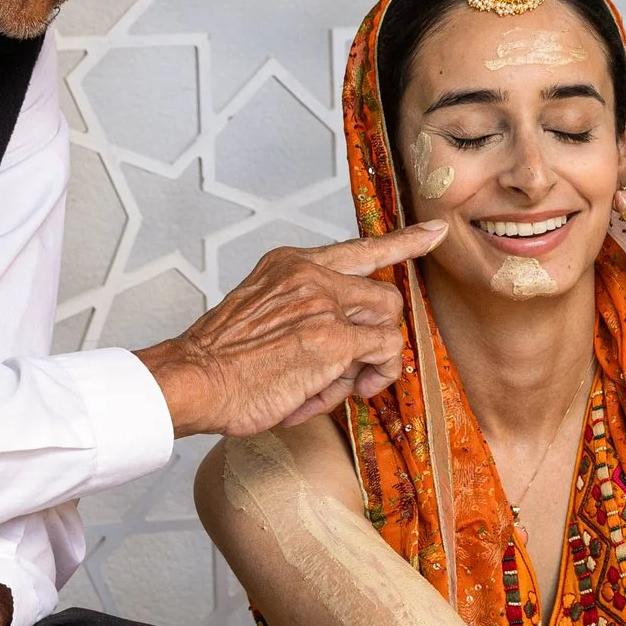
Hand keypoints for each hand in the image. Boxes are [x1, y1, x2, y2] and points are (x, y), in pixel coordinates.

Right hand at [136, 223, 445, 436]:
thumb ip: (310, 314)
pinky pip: (383, 353)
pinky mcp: (332, 338)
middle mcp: (310, 274)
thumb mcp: (264, 314)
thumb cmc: (222, 362)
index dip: (403, 243)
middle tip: (358, 370)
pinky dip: (372, 378)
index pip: (358, 248)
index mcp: (291, 264)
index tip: (433, 232)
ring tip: (340, 386)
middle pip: (384, 295)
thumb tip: (357, 352)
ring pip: (389, 323)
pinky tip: (331, 393)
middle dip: (378, 336)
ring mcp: (323, 303)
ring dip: (375, 361)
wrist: (192, 380)